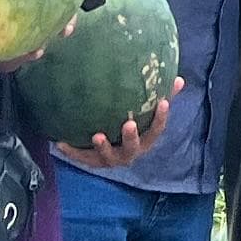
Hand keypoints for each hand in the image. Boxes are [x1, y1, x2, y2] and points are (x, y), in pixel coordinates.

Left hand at [60, 77, 180, 169]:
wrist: (112, 151)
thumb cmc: (132, 125)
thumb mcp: (147, 113)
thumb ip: (162, 96)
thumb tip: (180, 79)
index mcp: (144, 142)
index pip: (156, 131)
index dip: (161, 118)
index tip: (163, 102)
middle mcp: (129, 153)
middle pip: (132, 149)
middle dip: (131, 138)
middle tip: (129, 124)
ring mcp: (110, 159)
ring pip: (107, 157)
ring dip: (103, 147)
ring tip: (97, 136)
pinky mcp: (92, 161)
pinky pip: (82, 157)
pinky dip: (72, 151)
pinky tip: (61, 142)